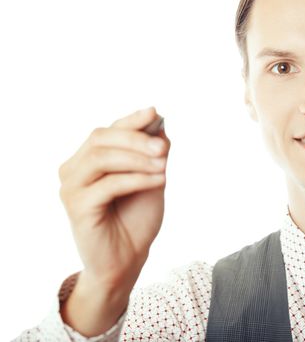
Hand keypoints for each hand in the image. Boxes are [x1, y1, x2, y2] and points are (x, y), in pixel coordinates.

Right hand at [58, 107, 169, 334]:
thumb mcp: (151, 179)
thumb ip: (152, 154)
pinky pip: (109, 185)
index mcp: (88, 160)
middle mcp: (74, 170)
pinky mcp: (77, 207)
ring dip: (137, 159)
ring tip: (164, 166)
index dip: (131, 120)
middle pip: (100, 139)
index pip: (107, 131)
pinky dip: (137, 179)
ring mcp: (71, 188)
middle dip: (135, 139)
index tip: (154, 112)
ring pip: (101, 158)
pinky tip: (161, 180)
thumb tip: (159, 124)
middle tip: (163, 147)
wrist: (128, 259)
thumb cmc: (137, 219)